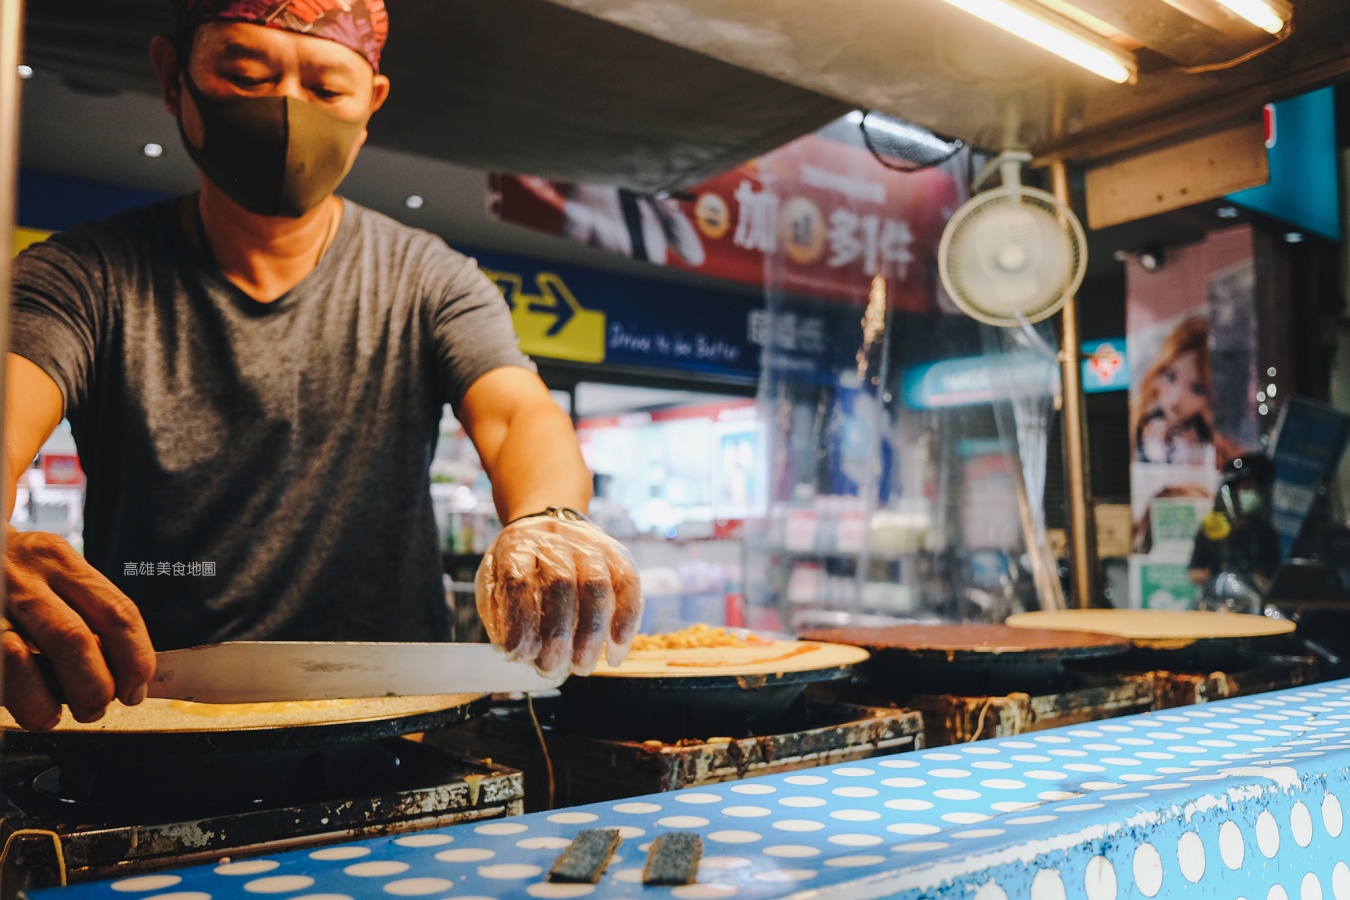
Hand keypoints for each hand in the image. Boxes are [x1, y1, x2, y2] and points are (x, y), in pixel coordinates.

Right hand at [3, 529, 155, 729]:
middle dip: (94, 686)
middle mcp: (21, 578)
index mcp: (58, 560)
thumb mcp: (53, 570)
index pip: (116, 612)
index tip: (135, 688)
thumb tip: (123, 673)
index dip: (135, 660)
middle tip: (96, 705)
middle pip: (72, 638)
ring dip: (46, 703)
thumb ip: (85, 609)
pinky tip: (23, 705)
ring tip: (54, 715)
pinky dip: (15, 699)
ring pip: (19, 660)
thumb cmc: (13, 571)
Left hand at [475, 515, 642, 676]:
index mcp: (517, 546)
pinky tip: (617, 646)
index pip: (518, 582)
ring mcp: (589, 544)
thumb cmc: (518, 568)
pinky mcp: (616, 553)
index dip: (520, 622)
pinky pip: (628, 583)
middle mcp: (554, 540)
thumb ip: (501, 617)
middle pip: (560, 584)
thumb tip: (518, 652)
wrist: (546, 528)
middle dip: (557, 634)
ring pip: (596, 585)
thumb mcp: (494, 584)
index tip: (520, 655)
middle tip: (552, 667)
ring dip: (592, 632)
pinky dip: (626, 618)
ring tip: (584, 666)